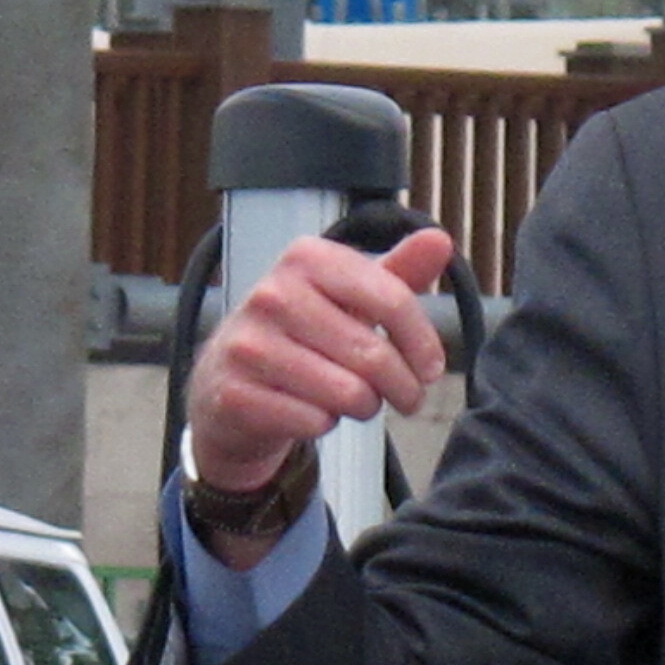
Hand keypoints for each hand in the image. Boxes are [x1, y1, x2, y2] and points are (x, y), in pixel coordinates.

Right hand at [187, 224, 457, 509]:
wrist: (224, 379)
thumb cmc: (301, 333)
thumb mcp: (347, 297)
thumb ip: (396, 273)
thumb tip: (439, 240)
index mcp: (306, 258)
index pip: (392, 298)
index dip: (423, 342)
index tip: (432, 369)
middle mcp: (272, 294)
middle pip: (373, 354)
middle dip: (402, 386)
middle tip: (405, 397)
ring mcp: (248, 345)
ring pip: (348, 393)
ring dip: (366, 406)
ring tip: (359, 401)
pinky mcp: (235, 393)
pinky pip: (314, 421)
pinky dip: (326, 424)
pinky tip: (315, 412)